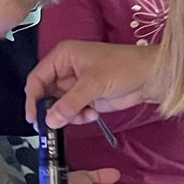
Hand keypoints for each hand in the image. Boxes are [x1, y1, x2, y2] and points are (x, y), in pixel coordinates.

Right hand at [25, 41, 162, 128]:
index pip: (37, 78)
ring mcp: (75, 84)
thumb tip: (49, 121)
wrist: (150, 77)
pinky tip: (93, 114)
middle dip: (52, 110)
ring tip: (86, 114)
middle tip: (54, 126)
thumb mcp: (93, 84)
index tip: (34, 119)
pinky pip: (72, 111)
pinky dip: (79, 116)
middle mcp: (65, 69)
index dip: (32, 99)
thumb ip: (69, 103)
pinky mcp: (86, 97)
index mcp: (62, 56)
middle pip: (46, 94)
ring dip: (68, 115)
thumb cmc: (122, 68)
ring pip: (58, 106)